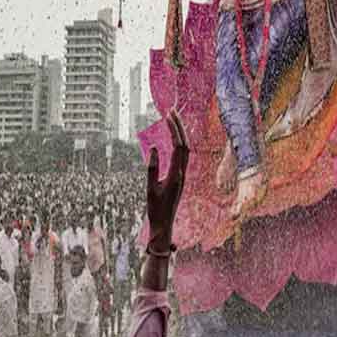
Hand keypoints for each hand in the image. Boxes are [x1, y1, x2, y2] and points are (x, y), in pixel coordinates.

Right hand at [146, 111, 189, 251]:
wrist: (164, 226)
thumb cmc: (155, 209)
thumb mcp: (150, 188)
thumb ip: (152, 168)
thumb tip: (153, 147)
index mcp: (176, 174)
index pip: (178, 146)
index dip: (174, 130)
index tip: (167, 116)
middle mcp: (182, 173)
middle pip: (185, 144)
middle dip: (179, 126)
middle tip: (171, 110)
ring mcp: (182, 175)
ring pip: (185, 150)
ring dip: (180, 134)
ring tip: (172, 120)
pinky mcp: (179, 177)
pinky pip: (182, 156)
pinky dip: (179, 143)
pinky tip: (173, 138)